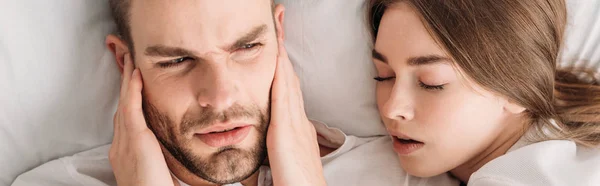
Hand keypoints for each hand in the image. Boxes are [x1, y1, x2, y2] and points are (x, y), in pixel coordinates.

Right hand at [109, 54, 175, 185]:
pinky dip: (133, 90)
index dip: (128, 100)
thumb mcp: (157, 170)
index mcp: (124, 154)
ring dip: (127, 80)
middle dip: (124, 85)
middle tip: (127, 62)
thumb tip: (170, 148)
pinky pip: (131, 109)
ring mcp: (123, 143)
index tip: (132, 84)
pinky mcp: (134, 141)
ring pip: (124, 103)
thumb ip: (159, 156)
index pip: (125, 120)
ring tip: (130, 60)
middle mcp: (119, 146)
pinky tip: (136, 74)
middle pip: (121, 107)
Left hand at [267, 39, 326, 185]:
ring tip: (279, 34)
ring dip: (282, 58)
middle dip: (284, 58)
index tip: (279, 54)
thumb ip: (267, 160)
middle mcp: (299, 123)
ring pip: (288, 83)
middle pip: (290, 82)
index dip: (284, 73)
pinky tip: (278, 57)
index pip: (288, 95)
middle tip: (280, 32)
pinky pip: (284, 95)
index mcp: (297, 131)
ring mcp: (295, 124)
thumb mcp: (279, 167)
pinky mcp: (286, 130)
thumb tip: (251, 163)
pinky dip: (281, 74)